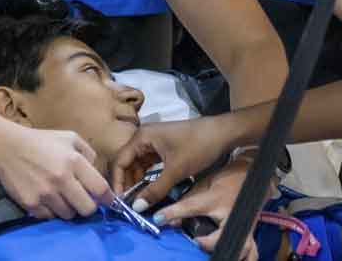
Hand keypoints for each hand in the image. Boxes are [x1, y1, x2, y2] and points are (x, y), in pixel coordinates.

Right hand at [0, 125, 114, 219]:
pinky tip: (46, 199)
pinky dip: (51, 211)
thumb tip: (97, 173)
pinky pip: (50, 217)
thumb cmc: (40, 141)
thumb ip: (88, 153)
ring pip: (69, 215)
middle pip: (87, 209)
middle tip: (82, 200)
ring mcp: (45, 194)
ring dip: (68, 208)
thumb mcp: (69, 138)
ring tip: (60, 196)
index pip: (100, 189)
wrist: (6, 147)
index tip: (108, 202)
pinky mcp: (31, 204)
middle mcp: (61, 180)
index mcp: (74, 162)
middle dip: (88, 206)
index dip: (108, 199)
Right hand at [113, 117, 232, 209]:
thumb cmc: (198, 146)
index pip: (120, 162)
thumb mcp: (176, 171)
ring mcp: (153, 143)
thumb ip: (155, 190)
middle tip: (129, 204)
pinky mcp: (163, 148)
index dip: (118, 182)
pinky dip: (148, 177)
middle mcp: (144, 138)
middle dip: (127, 184)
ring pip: (138, 165)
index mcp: (142, 137)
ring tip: (139, 201)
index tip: (120, 202)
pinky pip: (149, 165)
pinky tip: (149, 191)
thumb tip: (136, 207)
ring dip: (138, 182)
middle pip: (127, 163)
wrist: (223, 133)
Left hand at [150, 158, 263, 258]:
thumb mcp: (202, 186)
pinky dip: (244, 259)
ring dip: (227, 254)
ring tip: (215, 256)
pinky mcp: (250, 235)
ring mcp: (243, 227)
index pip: (191, 206)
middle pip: (221, 237)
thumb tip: (164, 220)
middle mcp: (230, 215)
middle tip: (197, 242)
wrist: (249, 175)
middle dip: (209, 244)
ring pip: (240, 249)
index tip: (158, 219)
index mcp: (215, 199)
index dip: (172, 212)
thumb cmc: (223, 181)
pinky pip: (251, 253)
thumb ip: (185, 203)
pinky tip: (230, 258)